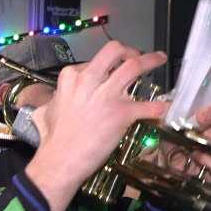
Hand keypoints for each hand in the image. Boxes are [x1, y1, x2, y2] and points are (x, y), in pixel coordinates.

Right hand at [25, 41, 169, 210]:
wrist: (60, 160)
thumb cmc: (52, 139)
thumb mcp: (44, 113)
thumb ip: (50, 103)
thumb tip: (48, 105)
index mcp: (71, 78)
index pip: (93, 62)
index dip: (104, 66)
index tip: (110, 72)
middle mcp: (90, 81)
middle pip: (115, 51)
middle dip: (130, 50)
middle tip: (136, 57)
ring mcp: (107, 96)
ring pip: (134, 67)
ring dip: (151, 61)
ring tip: (159, 60)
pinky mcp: (121, 114)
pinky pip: (147, 106)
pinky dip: (159, 107)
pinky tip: (166, 108)